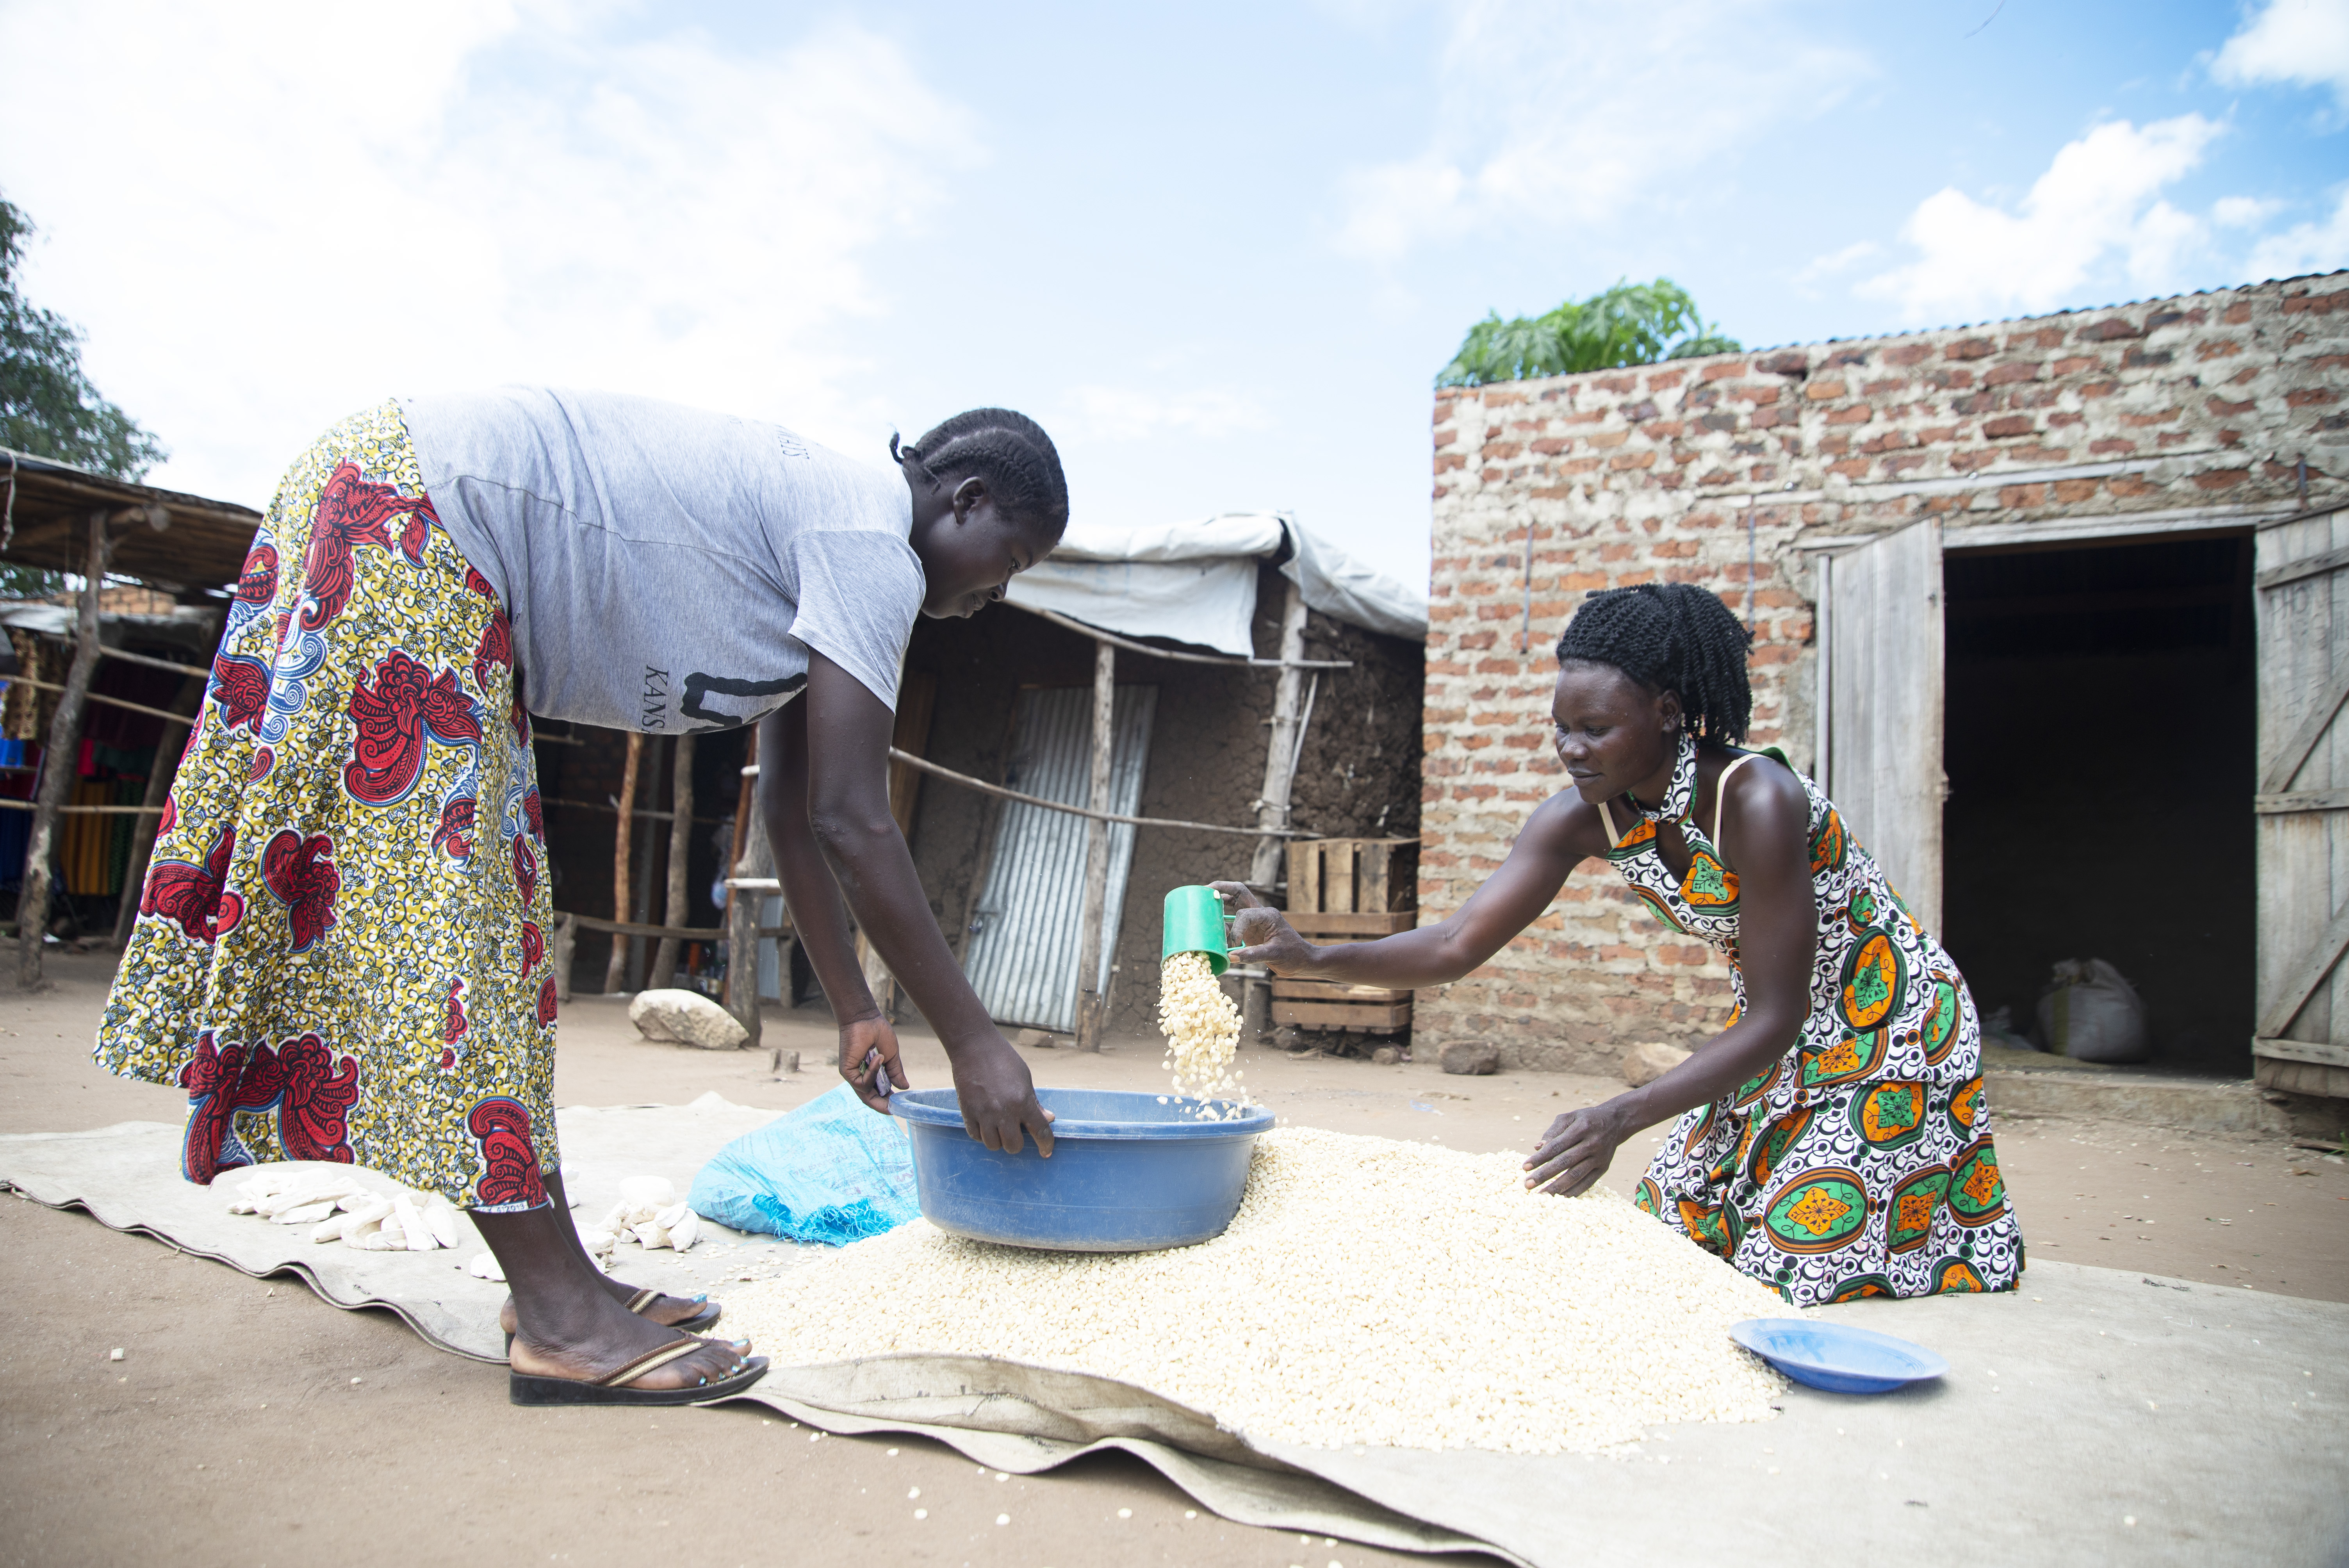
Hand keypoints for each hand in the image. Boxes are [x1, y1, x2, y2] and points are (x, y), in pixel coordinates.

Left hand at [838, 1015, 906, 1112]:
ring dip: (879, 1090)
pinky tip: (879, 1060)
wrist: (865, 1018)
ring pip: (865, 1093)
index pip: (876, 1092)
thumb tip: (904, 1087)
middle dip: (881, 1105)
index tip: (897, 1106)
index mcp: (870, 1072)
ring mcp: (852, 1074)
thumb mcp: (890, 1056)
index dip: (886, 1100)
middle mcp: (859, 1075)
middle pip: (868, 1097)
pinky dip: (872, 1075)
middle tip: (892, 1110)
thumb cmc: (877, 1032)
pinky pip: (861, 1082)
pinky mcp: (846, 1070)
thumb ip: (895, 1072)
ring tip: (890, 1087)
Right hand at [948, 1031, 1055, 1156]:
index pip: (1040, 1131)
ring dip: (998, 1140)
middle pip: (1013, 1146)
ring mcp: (983, 1113)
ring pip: (993, 1145)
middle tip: (1015, 1133)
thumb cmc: (1003, 1059)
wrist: (974, 1047)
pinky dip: (981, 1134)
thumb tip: (1049, 1119)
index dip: (1046, 1145)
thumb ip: (1035, 1103)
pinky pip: (975, 1136)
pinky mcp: (967, 1112)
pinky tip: (985, 1124)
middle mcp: (1004, 1111)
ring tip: (998, 1128)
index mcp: (1023, 1101)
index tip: (1046, 1152)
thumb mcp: (1025, 1079)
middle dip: (1017, 1143)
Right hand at [1207, 881, 1317, 974]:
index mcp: (1268, 915)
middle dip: (1222, 888)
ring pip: (1234, 904)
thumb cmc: (1293, 955)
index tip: (1234, 943)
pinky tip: (1214, 928)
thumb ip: (1253, 955)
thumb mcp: (1274, 955)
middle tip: (1204, 890)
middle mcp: (1260, 913)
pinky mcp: (1251, 930)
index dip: (1236, 928)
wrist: (1303, 961)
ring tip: (1204, 906)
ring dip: (1220, 904)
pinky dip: (1223, 923)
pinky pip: (1234, 922)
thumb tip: (1231, 957)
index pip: (1245, 914)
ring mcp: (1255, 921)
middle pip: (1239, 892)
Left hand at [1523, 1102, 1630, 1196]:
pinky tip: (1560, 1197)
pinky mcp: (1604, 1168)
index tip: (1525, 1168)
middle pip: (1565, 1162)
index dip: (1540, 1158)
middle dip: (1545, 1175)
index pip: (1556, 1146)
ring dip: (1557, 1187)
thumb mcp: (1569, 1118)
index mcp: (1581, 1128)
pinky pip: (1588, 1183)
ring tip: (1541, 1195)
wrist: (1615, 1122)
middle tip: (1527, 1185)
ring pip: (1576, 1175)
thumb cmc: (1585, 1120)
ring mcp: (1599, 1157)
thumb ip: (1552, 1132)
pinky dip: (1573, 1191)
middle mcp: (1592, 1143)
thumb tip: (1537, 1148)